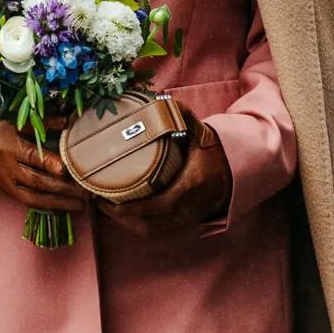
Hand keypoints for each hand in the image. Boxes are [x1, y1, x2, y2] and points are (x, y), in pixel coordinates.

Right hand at [0, 118, 87, 215]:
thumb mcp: (13, 120)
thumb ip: (41, 122)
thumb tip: (69, 120)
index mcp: (8, 144)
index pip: (30, 155)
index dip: (47, 162)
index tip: (64, 168)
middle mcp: (7, 166)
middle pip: (36, 180)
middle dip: (61, 188)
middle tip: (84, 191)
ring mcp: (7, 181)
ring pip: (34, 196)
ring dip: (58, 202)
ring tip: (80, 204)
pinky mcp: (8, 192)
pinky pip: (28, 202)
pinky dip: (47, 206)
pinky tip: (64, 207)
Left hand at [101, 124, 232, 237]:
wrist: (236, 173)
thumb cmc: (213, 151)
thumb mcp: (201, 132)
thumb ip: (183, 116)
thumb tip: (161, 100)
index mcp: (191, 185)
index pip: (156, 205)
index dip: (129, 208)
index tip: (107, 198)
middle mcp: (188, 208)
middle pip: (147, 223)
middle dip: (119, 217)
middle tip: (98, 201)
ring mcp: (186, 219)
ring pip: (150, 231)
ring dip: (125, 224)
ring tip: (106, 208)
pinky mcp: (184, 225)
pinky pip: (157, 232)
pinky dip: (137, 227)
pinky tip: (122, 216)